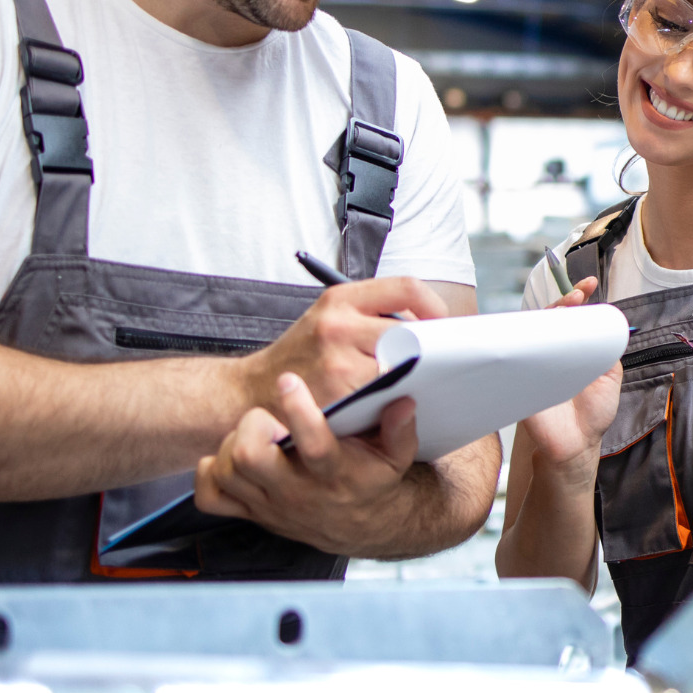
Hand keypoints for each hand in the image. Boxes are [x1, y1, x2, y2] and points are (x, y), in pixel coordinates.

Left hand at [195, 371, 420, 552]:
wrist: (361, 526)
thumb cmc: (373, 482)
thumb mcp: (397, 456)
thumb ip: (400, 429)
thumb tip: (403, 402)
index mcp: (334, 474)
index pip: (313, 446)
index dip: (299, 411)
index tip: (290, 382)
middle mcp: (297, 492)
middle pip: (249, 458)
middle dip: (251, 426)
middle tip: (266, 417)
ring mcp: (269, 505)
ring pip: (227, 471)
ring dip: (232, 444)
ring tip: (254, 433)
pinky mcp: (251, 513)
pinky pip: (211, 497)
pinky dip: (211, 472)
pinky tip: (230, 458)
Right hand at [242, 276, 448, 410]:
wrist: (250, 393)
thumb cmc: (302, 359)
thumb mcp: (330, 321)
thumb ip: (372, 317)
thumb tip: (430, 328)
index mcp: (341, 298)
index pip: (407, 288)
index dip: (434, 307)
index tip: (443, 326)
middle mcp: (338, 324)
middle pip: (409, 332)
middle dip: (427, 350)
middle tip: (439, 363)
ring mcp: (337, 361)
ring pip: (399, 367)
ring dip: (411, 378)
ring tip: (413, 384)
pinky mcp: (336, 395)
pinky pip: (383, 397)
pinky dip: (393, 401)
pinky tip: (391, 404)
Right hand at [519, 278, 620, 469]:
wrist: (577, 446)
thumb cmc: (591, 414)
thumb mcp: (610, 374)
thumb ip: (608, 348)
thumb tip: (607, 322)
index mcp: (572, 349)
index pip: (571, 316)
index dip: (577, 296)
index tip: (589, 284)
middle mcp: (551, 353)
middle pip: (548, 317)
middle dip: (563, 301)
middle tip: (577, 295)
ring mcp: (535, 365)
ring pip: (532, 330)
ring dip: (547, 317)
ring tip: (565, 310)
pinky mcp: (521, 381)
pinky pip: (518, 356)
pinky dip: (526, 342)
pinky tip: (541, 335)